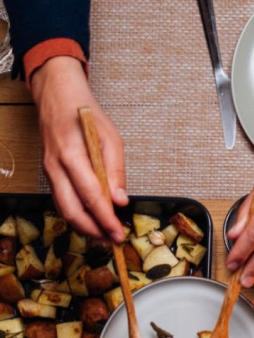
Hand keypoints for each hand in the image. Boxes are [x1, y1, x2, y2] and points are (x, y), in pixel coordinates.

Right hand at [30, 56, 127, 240]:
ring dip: (85, 226)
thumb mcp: (111, 138)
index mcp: (72, 154)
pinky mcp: (50, 175)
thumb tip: (120, 200)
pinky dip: (78, 214)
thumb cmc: (85, 114)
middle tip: (113, 240)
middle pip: (72, 210)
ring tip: (106, 234)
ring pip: (64, 210)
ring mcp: (49, 172)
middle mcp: (56, 166)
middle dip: (93, 230)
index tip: (118, 232)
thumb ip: (116, 171)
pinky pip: (62, 201)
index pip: (90, 195)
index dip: (105, 218)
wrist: (57, 98)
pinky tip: (94, 219)